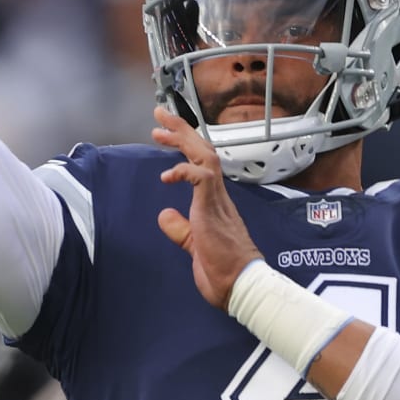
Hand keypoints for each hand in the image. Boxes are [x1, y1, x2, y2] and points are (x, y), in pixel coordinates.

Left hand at [153, 106, 263, 309]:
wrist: (240, 285)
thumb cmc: (222, 270)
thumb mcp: (193, 245)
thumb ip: (180, 229)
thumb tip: (165, 214)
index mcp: (214, 202)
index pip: (200, 163)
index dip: (183, 145)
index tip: (164, 134)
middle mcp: (219, 195)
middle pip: (202, 151)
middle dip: (180, 130)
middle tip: (159, 114)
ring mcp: (218, 200)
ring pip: (205, 156)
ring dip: (182, 139)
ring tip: (161, 127)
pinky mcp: (214, 208)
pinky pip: (202, 177)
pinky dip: (183, 171)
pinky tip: (167, 175)